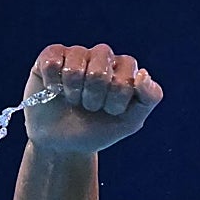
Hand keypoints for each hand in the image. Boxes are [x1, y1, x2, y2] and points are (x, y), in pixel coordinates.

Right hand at [24, 43, 162, 154]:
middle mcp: (102, 57)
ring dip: (73, 93)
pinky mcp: (51, 56)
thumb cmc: (97, 130)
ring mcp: (76, 54)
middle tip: (90, 107)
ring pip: (76, 67)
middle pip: (100, 68)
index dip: (117, 98)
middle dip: (94, 98)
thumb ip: (149, 98)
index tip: (111, 111)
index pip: (128, 72)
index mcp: (124, 69)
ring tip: (73, 100)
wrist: (63, 144)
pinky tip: (55, 91)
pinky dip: (53, 84)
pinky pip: (52, 62)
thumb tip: (143, 74)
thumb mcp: (130, 122)